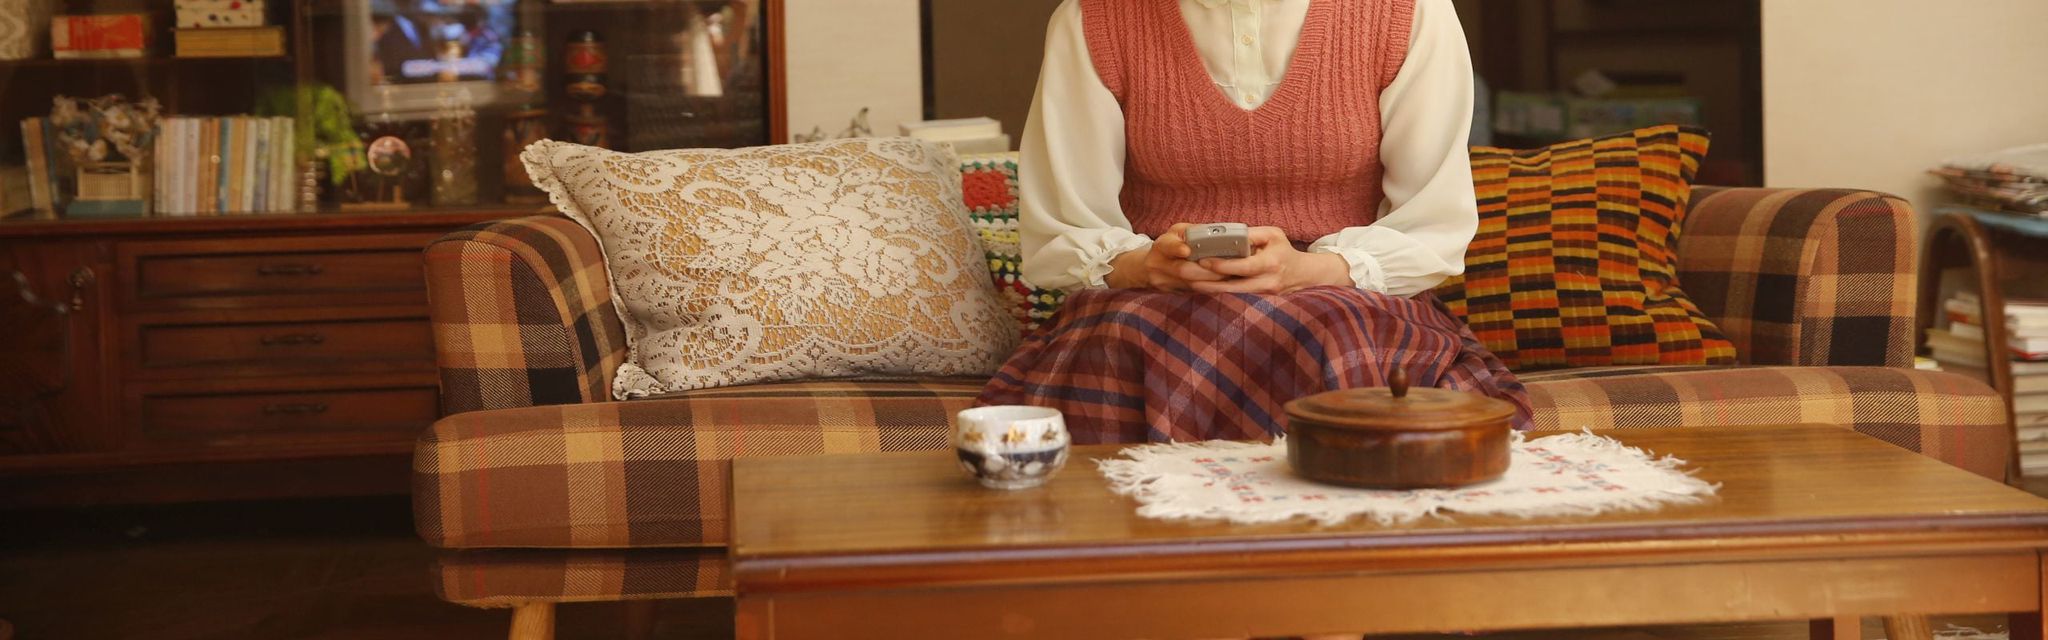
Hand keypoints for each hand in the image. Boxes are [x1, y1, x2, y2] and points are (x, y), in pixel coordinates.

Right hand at [1105, 223, 1229, 290]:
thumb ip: (1193, 232)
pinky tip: (1224, 283)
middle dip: (1208, 269)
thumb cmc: (1169, 245)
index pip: (1167, 247)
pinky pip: (1195, 292)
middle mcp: (1159, 266)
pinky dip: (1212, 287)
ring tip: (1231, 275)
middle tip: (1227, 266)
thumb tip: (1217, 233)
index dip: (1177, 249)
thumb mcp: (1176, 233)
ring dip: (1213, 281)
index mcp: (1161, 246)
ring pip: (1192, 285)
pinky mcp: (1175, 293)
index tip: (1187, 250)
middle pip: (1183, 270)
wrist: (1148, 269)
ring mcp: (1166, 283)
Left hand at [1186, 226, 1352, 294]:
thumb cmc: (1284, 251)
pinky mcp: (1257, 301)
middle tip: (1186, 274)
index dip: (1223, 265)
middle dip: (1209, 281)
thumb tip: (1227, 233)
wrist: (1302, 276)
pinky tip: (1201, 287)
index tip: (1204, 260)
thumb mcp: (1273, 235)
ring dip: (1210, 289)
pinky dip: (1218, 292)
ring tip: (1189, 283)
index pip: (1244, 266)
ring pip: (1232, 294)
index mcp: (1271, 263)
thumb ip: (1252, 234)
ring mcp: (1262, 294)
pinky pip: (1235, 297)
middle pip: (1233, 286)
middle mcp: (1267, 282)